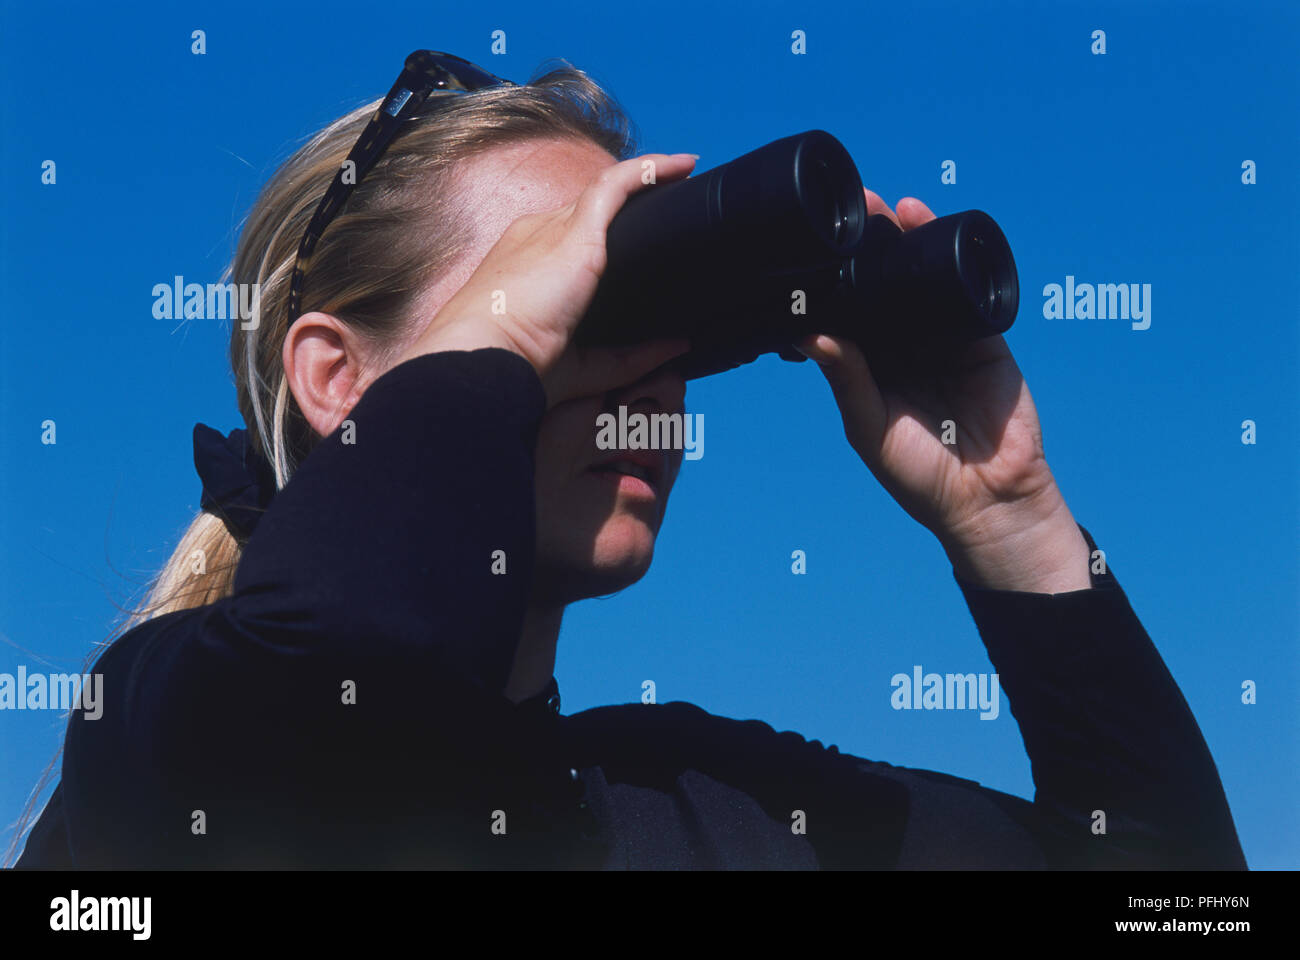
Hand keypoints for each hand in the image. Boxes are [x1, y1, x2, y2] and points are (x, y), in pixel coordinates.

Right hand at [397, 152, 697, 406]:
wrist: (483, 358)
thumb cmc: (521, 369)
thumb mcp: (588, 365)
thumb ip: (633, 357)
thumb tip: (678, 346)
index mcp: (525, 265)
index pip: (568, 236)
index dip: (604, 232)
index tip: (637, 240)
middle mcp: (536, 237)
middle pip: (589, 209)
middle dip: (628, 203)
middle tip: (672, 204)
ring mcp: (552, 228)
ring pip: (607, 189)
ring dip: (647, 176)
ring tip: (684, 171)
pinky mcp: (574, 231)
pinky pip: (617, 184)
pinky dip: (650, 170)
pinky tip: (682, 165)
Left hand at [796, 190, 1090, 592]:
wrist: (989, 497)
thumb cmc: (918, 474)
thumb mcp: (870, 426)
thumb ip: (846, 379)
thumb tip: (808, 334)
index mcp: (869, 367)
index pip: (847, 313)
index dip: (832, 279)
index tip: (812, 245)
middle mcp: (903, 346)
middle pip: (882, 285)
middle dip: (868, 247)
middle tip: (849, 208)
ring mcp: (943, 337)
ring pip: (920, 279)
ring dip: (904, 240)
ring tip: (883, 207)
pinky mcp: (982, 335)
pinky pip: (963, 287)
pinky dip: (949, 254)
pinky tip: (927, 224)